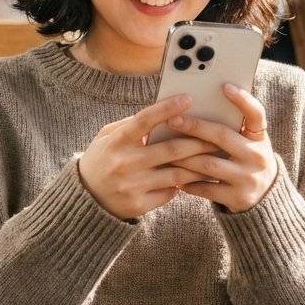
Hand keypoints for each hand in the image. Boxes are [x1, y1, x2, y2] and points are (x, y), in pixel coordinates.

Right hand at [77, 95, 220, 219]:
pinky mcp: (139, 205)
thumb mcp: (107, 137)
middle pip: (171, 149)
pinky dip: (184, 183)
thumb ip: (131, 125)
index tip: (188, 98)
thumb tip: (162, 111)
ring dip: (199, 165)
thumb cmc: (101, 160)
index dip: (167, 108)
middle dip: (198, 141)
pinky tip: (197, 177)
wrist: (86, 200)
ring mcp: (132, 186)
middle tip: (218, 135)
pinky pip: (170, 192)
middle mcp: (125, 163)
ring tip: (216, 157)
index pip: (144, 120)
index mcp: (117, 142)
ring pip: (176, 173)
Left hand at [164, 84, 277, 212]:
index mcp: (260, 138)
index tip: (225, 86)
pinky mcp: (238, 198)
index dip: (243, 99)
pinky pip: (206, 188)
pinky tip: (174, 176)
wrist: (265, 198)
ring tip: (165, 149)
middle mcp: (257, 156)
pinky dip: (189, 182)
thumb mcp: (249, 143)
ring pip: (208, 164)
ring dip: (184, 157)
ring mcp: (248, 178)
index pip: (256, 113)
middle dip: (195, 127)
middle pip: (222, 136)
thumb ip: (233, 128)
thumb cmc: (247, 160)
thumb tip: (199, 104)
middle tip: (173, 120)